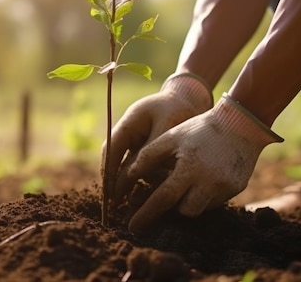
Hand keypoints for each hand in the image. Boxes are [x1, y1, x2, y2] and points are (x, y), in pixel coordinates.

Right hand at [104, 73, 212, 203]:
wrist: (191, 97)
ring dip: (126, 181)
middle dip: (114, 180)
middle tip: (113, 203)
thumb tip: (136, 174)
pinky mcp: (147, 147)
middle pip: (114, 159)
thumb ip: (151, 149)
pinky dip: (140, 178)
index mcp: (129, 123)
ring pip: (127, 164)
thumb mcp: (167, 125)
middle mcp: (129, 132)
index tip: (109, 191)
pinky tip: (143, 193)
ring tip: (124, 201)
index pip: (111, 149)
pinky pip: (140, 165)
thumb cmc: (179, 107)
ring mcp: (137, 139)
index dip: (108, 171)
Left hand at [126, 93, 282, 232]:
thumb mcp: (171, 136)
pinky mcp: (237, 188)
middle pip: (185, 211)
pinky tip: (204, 179)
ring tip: (186, 184)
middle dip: (172, 208)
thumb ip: (148, 156)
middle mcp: (209, 181)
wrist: (240, 123)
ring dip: (189, 202)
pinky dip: (205, 195)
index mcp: (189, 167)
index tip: (132, 227)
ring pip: (200, 209)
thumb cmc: (199, 129)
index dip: (146, 214)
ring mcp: (225, 187)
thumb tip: (129, 176)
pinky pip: (215, 202)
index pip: (163, 198)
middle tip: (162, 202)